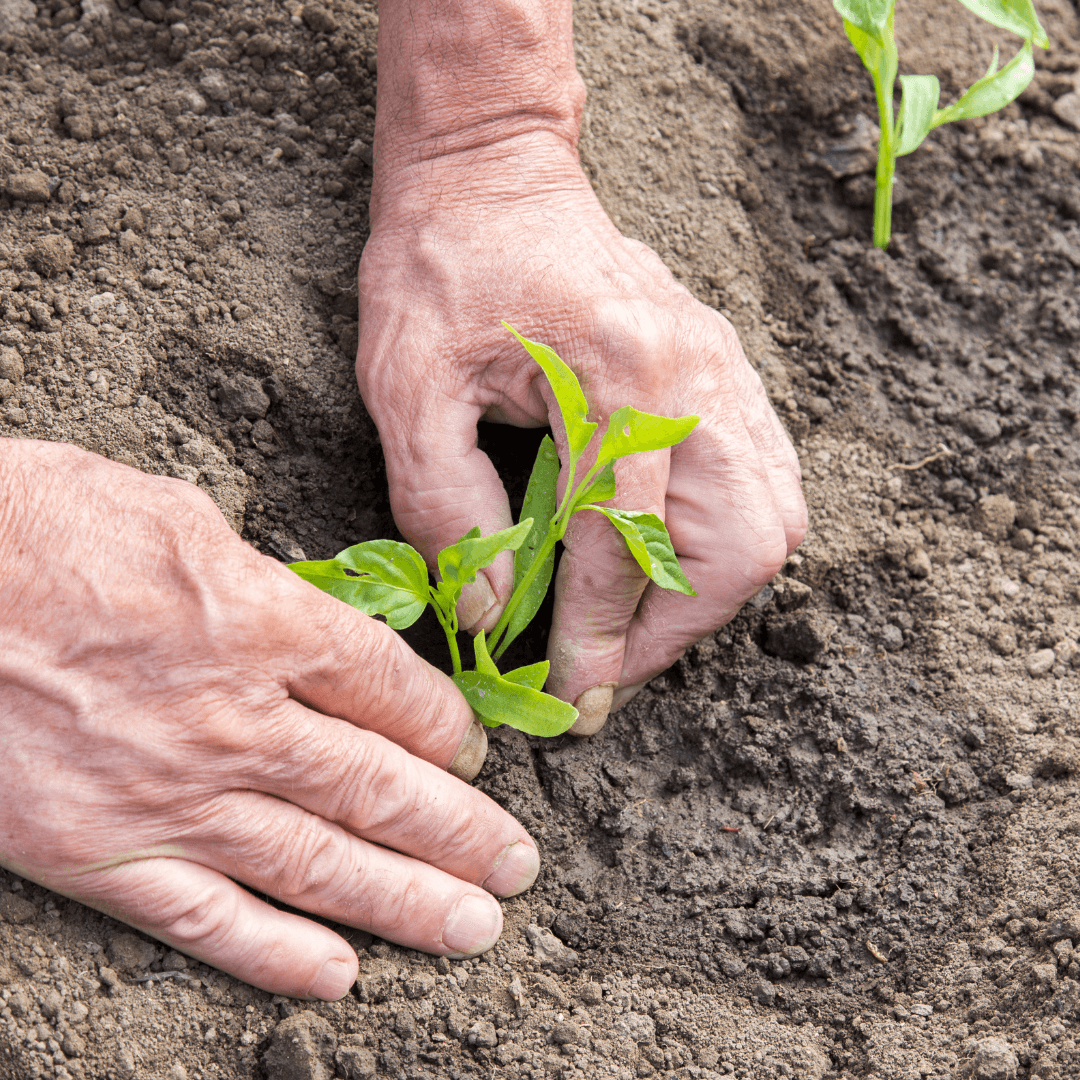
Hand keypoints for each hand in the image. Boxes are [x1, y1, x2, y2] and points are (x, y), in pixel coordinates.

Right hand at [0, 441, 538, 997]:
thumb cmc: (38, 524)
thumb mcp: (179, 515)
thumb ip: (261, 582)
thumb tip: (312, 617)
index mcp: (263, 624)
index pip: (393, 693)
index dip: (447, 729)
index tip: (474, 754)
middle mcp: (237, 721)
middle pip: (379, 787)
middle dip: (459, 831)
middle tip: (516, 868)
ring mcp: (171, 796)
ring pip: (318, 863)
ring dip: (407, 901)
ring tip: (475, 928)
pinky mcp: (99, 850)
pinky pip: (205, 918)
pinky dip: (276, 954)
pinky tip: (338, 978)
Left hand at [356, 135, 806, 731]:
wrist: (495, 177)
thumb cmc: (442, 269)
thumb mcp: (407, 385)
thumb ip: (445, 506)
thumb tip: (492, 613)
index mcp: (616, 374)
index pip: (623, 544)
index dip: (597, 638)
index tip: (573, 698)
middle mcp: (695, 375)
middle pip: (737, 547)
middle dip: (674, 630)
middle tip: (608, 664)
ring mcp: (724, 369)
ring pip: (770, 523)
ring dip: (706, 594)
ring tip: (633, 621)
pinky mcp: (726, 369)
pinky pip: (769, 480)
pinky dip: (728, 541)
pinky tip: (667, 555)